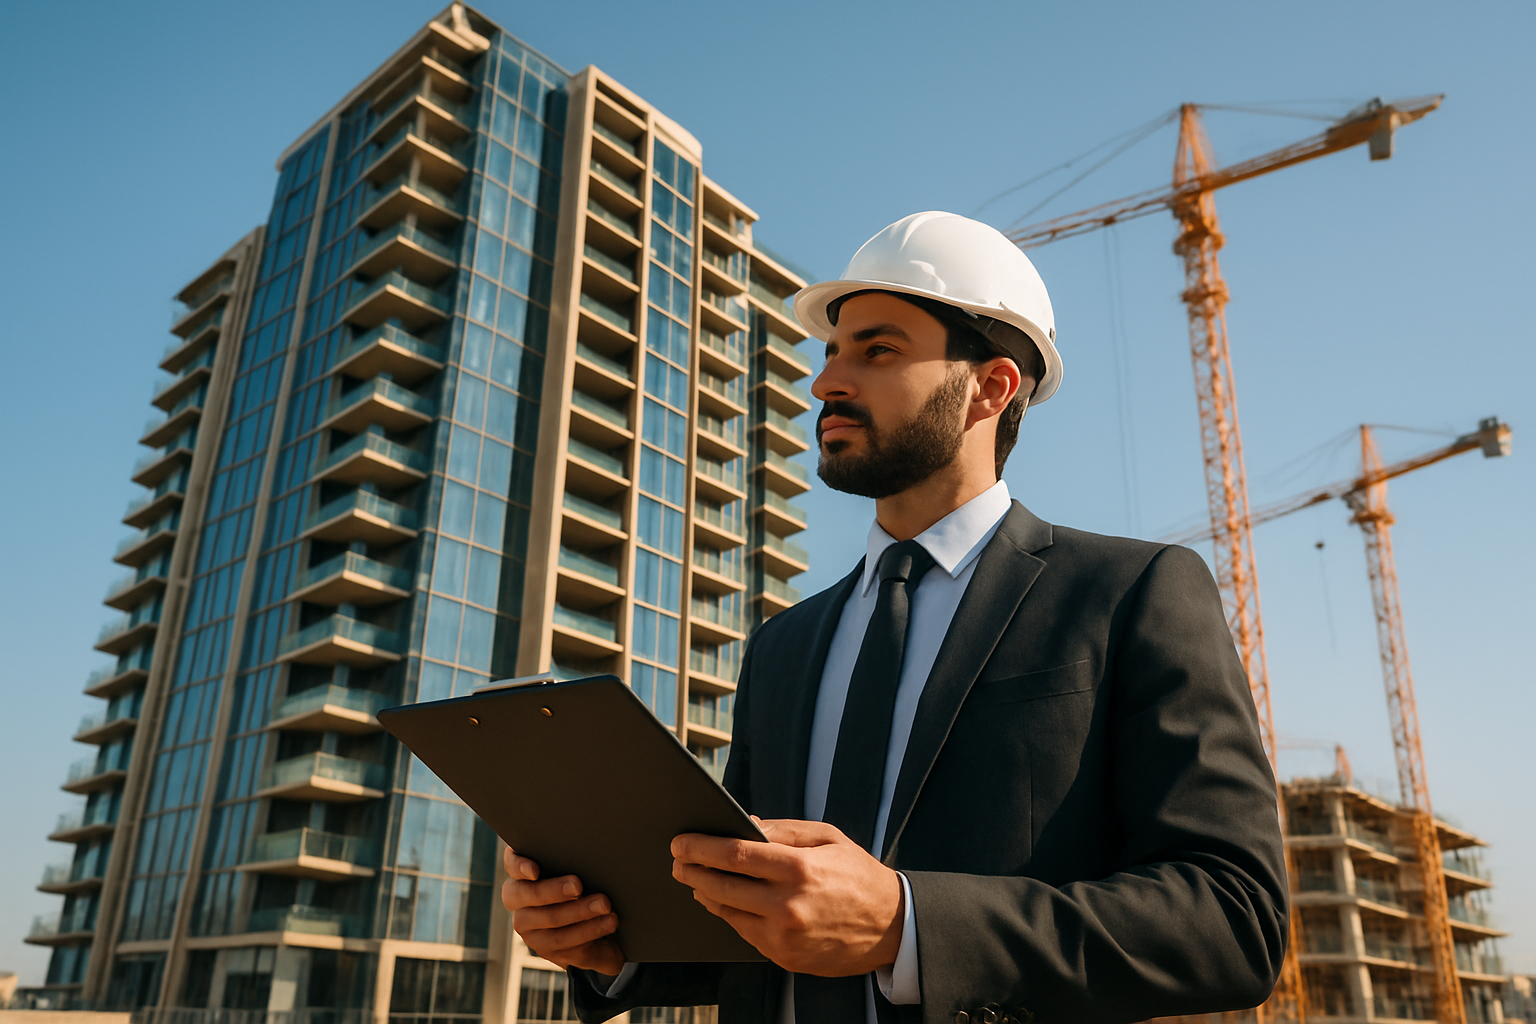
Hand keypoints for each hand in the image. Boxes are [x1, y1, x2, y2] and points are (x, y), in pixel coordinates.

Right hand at [501, 847, 624, 974]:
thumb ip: (574, 860)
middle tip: (578, 885)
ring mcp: (531, 930)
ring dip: (580, 912)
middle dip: (553, 890)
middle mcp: (520, 903)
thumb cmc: (588, 887)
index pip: (512, 864)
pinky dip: (591, 930)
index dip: (520, 866)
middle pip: (527, 895)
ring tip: (604, 905)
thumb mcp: (581, 870)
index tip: (535, 870)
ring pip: (551, 921)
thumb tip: (589, 850)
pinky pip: (568, 943)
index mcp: (523, 875)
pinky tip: (609, 922)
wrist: (602, 926)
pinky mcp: (548, 950)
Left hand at [670, 818, 902, 976]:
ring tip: (694, 879)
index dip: (701, 847)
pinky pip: (745, 933)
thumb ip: (783, 831)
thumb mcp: (827, 838)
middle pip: (722, 886)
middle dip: (693, 871)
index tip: (681, 842)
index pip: (735, 854)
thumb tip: (744, 824)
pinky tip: (723, 902)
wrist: (892, 927)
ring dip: (706, 894)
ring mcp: (784, 935)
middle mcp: (788, 904)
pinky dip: (730, 915)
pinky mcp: (785, 957)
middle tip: (677, 861)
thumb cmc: (858, 875)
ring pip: (728, 913)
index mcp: (799, 868)